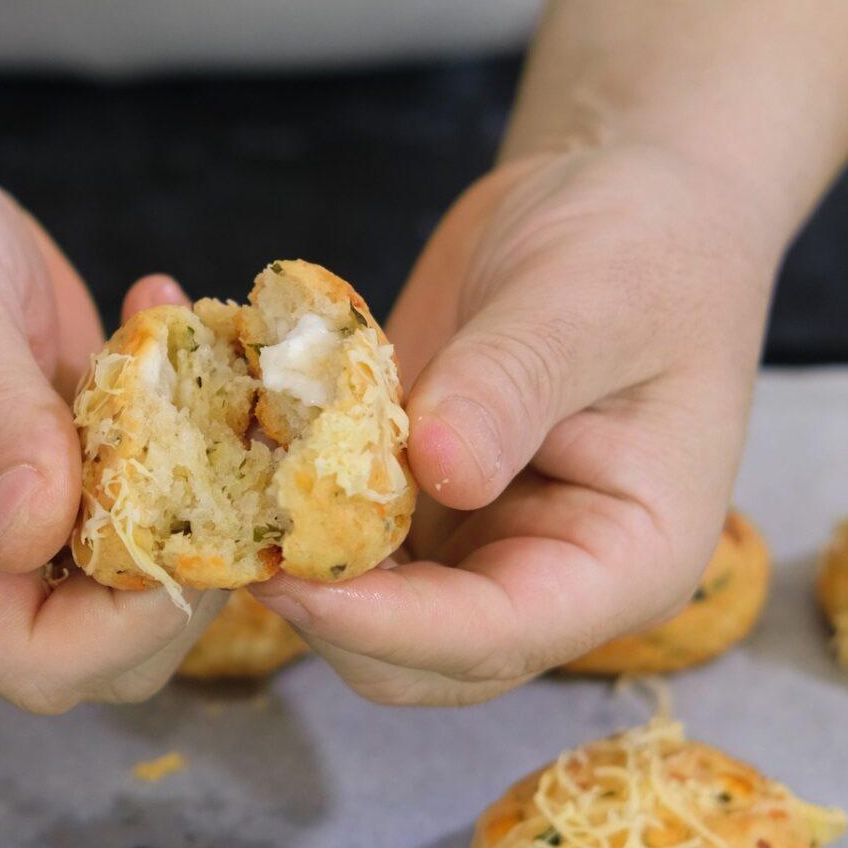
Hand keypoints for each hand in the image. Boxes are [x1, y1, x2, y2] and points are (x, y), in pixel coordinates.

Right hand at [0, 129, 224, 711]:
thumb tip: (34, 533)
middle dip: (189, 570)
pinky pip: (150, 490)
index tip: (197, 523)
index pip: (30, 658)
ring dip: (200, 486)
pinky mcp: (63, 469)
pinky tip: (157, 310)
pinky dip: (185, 422)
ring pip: (142, 578)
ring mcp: (15, 520)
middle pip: (105, 649)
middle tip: (226, 440)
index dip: (129, 623)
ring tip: (190, 356)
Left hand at [249, 143, 788, 703]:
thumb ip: (511, 386)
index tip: (293, 580)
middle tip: (225, 528)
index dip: (390, 625)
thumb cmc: (641, 242)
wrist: (611, 192)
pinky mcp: (409, 499)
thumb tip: (439, 472)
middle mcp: (545, 574)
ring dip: (281, 554)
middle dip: (321, 608)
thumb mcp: (589, 301)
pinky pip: (329, 526)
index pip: (501, 635)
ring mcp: (472, 543)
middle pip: (416, 655)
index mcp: (626, 559)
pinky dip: (270, 495)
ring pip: (356, 606)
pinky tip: (214, 428)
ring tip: (206, 473)